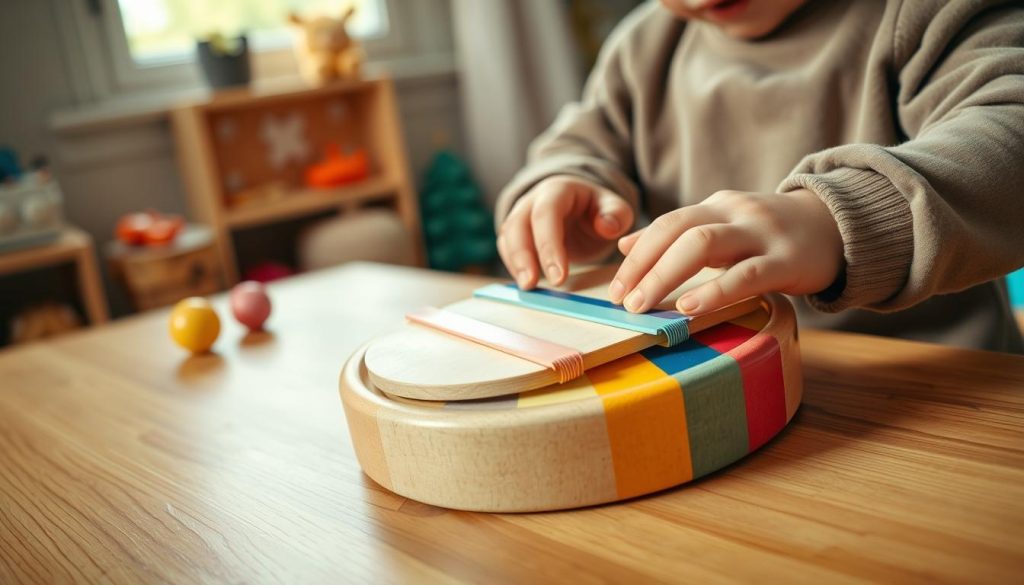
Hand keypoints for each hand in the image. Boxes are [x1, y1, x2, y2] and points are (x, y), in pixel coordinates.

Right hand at [498, 176, 633, 288]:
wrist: (580, 208)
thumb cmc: (597, 209)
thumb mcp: (614, 208)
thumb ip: (616, 215)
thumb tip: (606, 227)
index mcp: (558, 190)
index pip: (546, 214)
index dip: (548, 245)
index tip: (559, 276)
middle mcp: (533, 200)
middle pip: (518, 224)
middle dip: (523, 256)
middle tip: (531, 284)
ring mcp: (520, 215)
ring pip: (508, 236)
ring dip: (514, 263)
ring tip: (527, 287)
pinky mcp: (515, 233)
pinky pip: (506, 247)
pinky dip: (513, 265)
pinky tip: (526, 283)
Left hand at [609, 189, 843, 314]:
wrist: (840, 225)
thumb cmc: (773, 234)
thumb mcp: (724, 225)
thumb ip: (678, 234)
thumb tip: (625, 245)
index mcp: (717, 205)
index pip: (666, 225)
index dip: (636, 255)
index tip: (614, 288)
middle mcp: (735, 212)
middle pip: (677, 230)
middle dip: (643, 266)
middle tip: (622, 300)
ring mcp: (761, 234)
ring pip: (704, 244)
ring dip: (666, 275)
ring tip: (644, 306)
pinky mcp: (787, 260)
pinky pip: (745, 274)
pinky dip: (713, 291)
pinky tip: (689, 308)